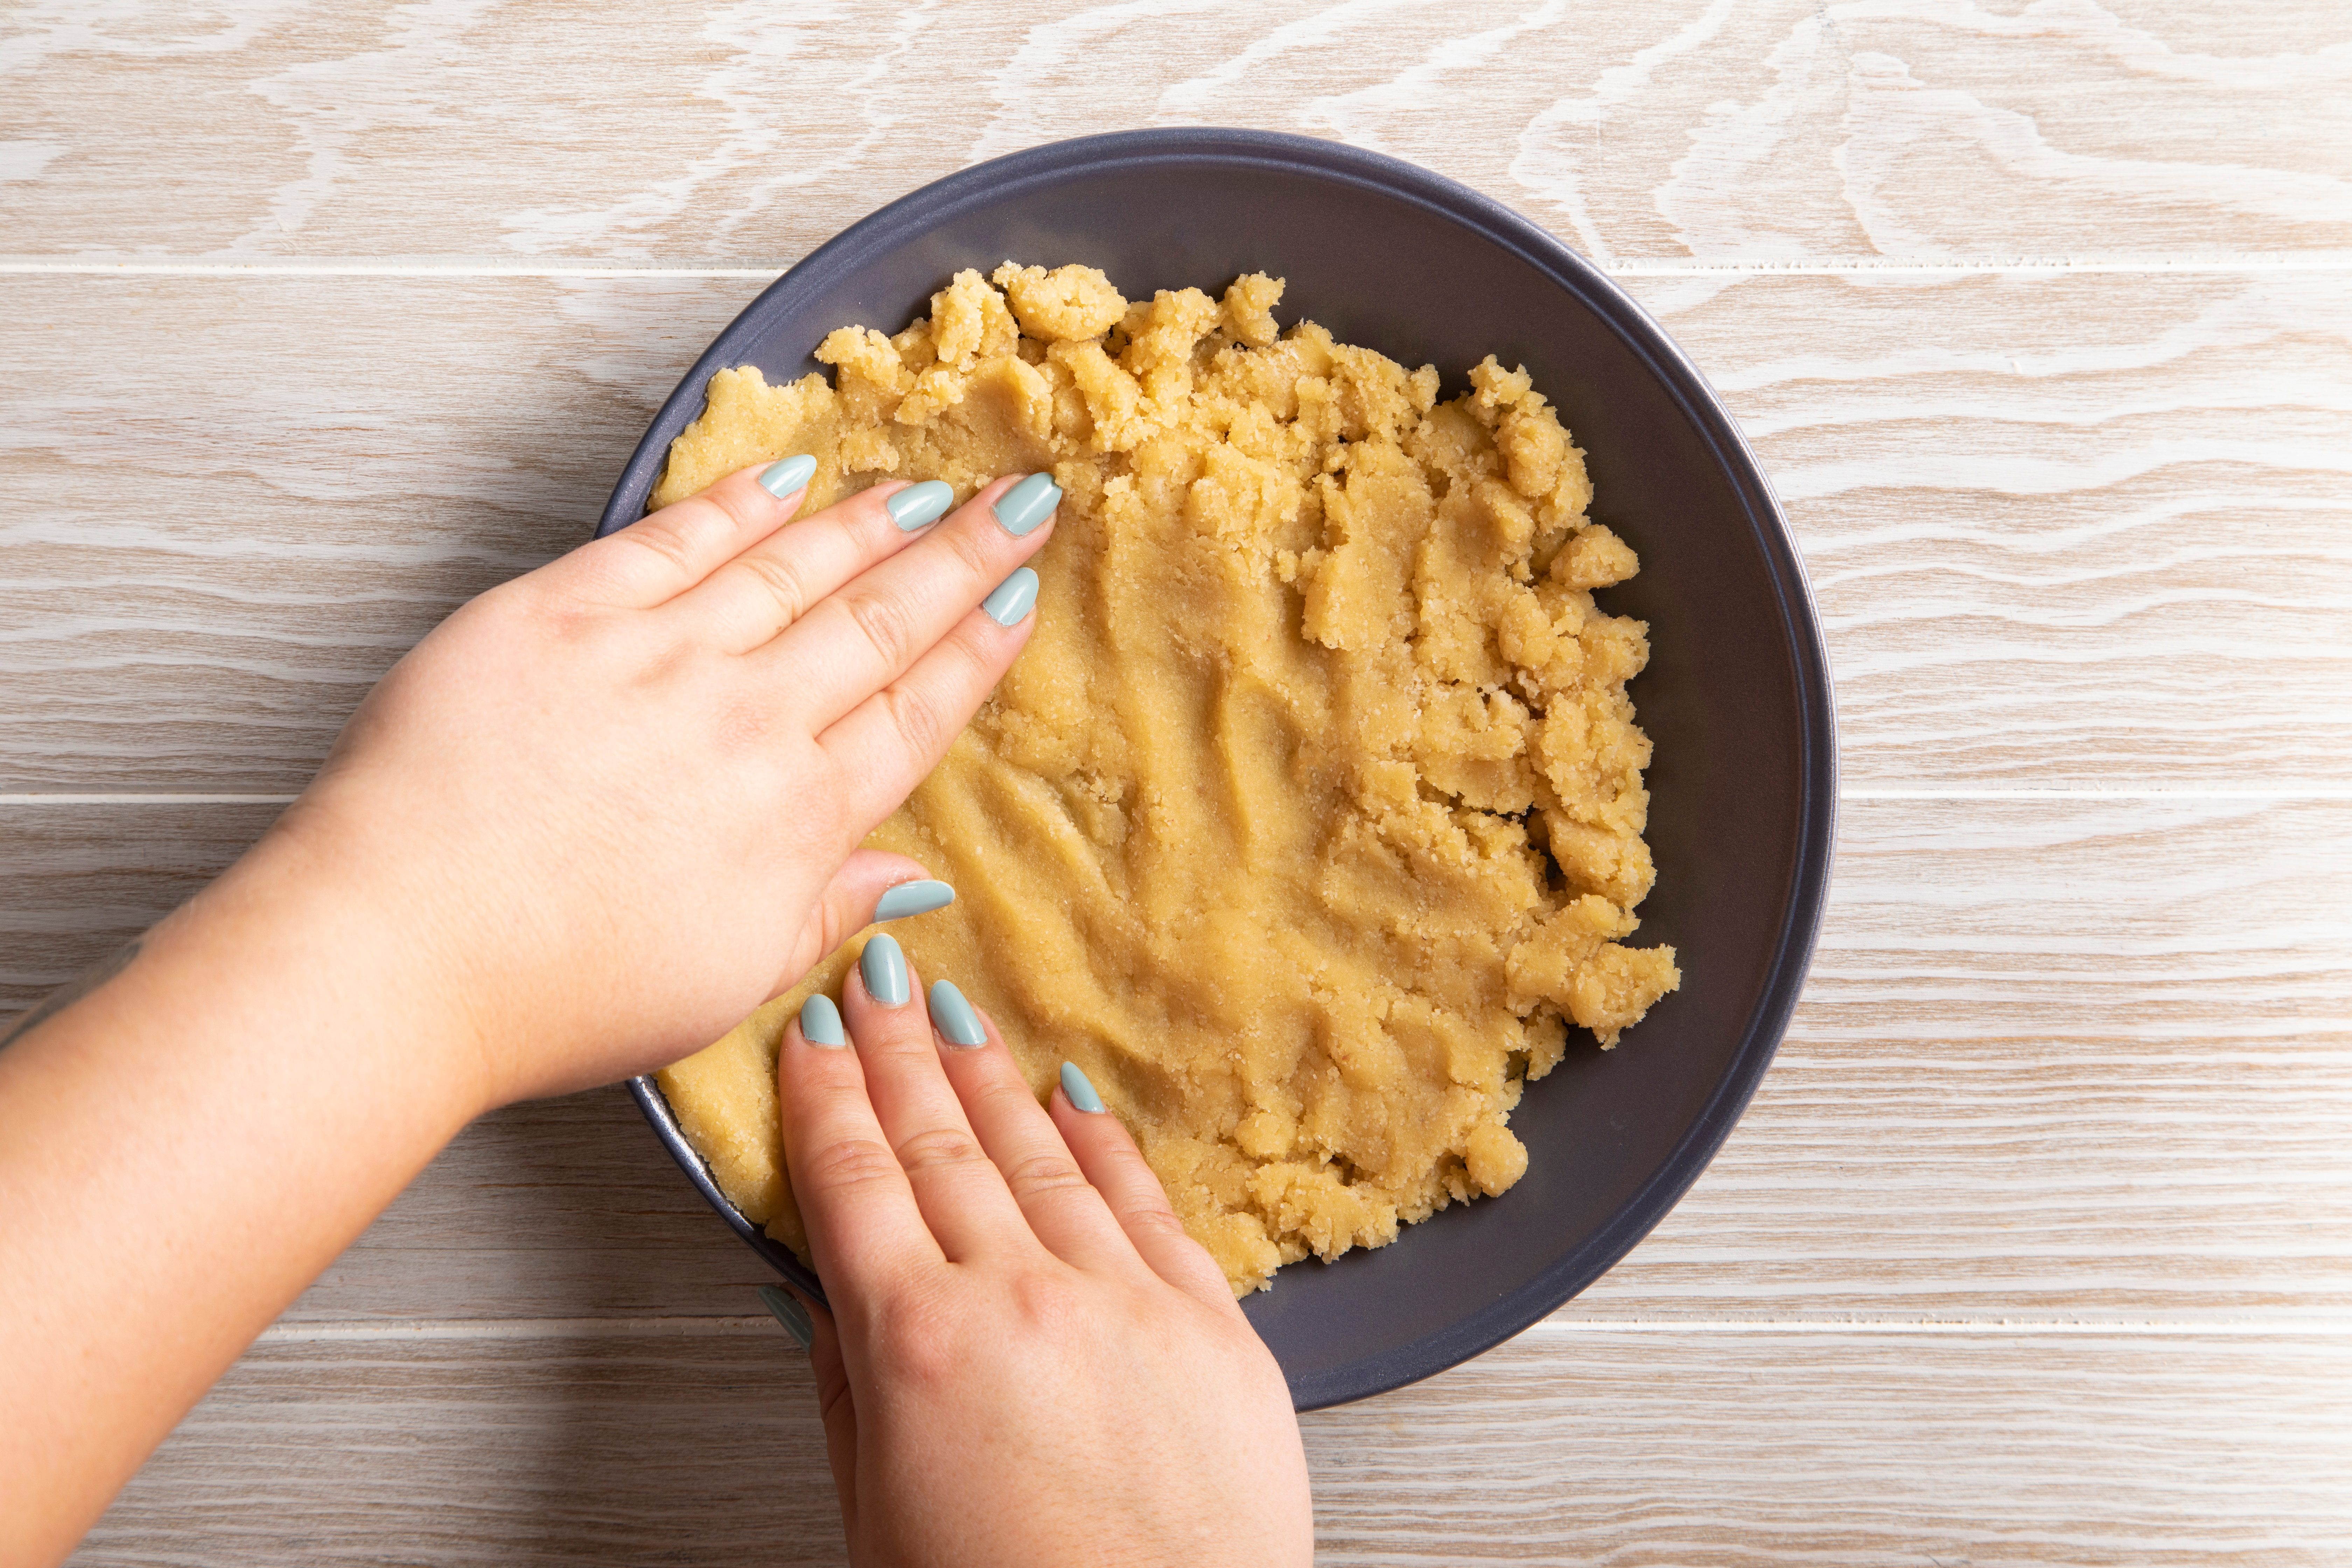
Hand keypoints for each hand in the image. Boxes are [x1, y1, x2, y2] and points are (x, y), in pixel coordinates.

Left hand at [276, 463, 1053, 1107]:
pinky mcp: (561, 614)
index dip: (976, 651)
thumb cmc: (558, 991)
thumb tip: (915, 883)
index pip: (913, 715)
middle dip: (962, 557)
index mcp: (793, 820)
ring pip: (793, 567)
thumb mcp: (725, 983)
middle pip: (879, 623)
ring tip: (926, 485)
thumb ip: (825, 913)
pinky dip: (738, 504)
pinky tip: (788, 476)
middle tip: (1022, 501)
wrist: (402, 950)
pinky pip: (672, 539)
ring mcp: (655, 658)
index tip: (1023, 598)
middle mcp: (744, 724)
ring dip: (871, 521)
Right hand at [778, 940, 1313, 1567]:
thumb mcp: (876, 1511)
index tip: (815, 1029)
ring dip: (990, 1079)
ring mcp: (1124, 1303)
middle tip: (876, 979)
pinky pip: (1146, 1206)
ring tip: (958, 1016)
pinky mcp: (1211, 1325)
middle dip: (899, 1054)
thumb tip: (822, 1285)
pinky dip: (1102, 1142)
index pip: (855, 1180)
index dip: (828, 1093)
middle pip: (940, 1147)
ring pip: (1040, 1157)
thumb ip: (851, 1384)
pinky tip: (1070, 1093)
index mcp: (917, 1346)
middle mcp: (1020, 1300)